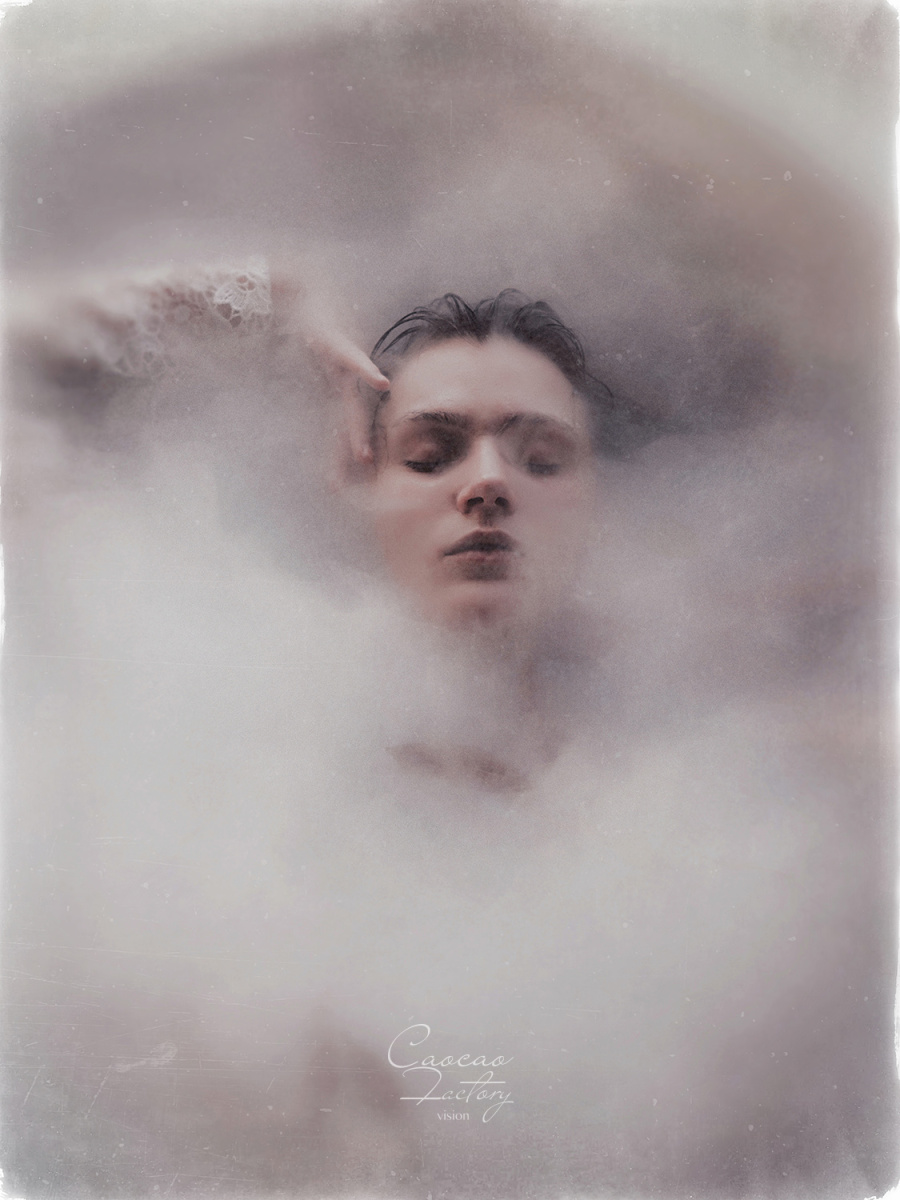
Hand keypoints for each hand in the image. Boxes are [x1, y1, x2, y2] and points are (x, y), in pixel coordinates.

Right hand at [271, 271, 389, 468]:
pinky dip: (364, 369)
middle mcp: (341, 381)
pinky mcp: (337, 340)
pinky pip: (351, 357)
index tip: (333, 487)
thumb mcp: (292, 363)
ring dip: (355, 429)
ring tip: (362, 457)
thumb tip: (264, 402)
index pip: (334, 430)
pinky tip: (381, 383)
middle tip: (341, 487)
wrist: (306, 287)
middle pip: (345, 425)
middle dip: (345, 456)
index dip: (334, 458)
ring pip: (350, 403)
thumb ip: (284, 384)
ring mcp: (342, 364)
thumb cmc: (301, 322)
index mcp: (332, 389)